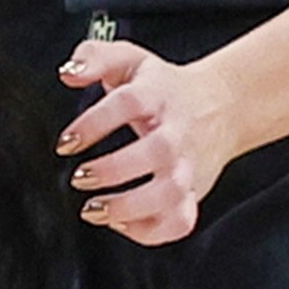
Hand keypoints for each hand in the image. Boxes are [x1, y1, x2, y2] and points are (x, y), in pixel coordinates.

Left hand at [57, 39, 238, 243]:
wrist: (222, 106)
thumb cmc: (165, 87)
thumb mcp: (130, 59)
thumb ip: (94, 57)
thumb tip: (69, 73)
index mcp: (157, 96)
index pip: (128, 103)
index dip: (94, 123)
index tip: (66, 141)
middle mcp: (176, 133)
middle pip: (155, 153)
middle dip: (112, 169)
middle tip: (80, 177)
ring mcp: (188, 166)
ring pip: (170, 194)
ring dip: (129, 207)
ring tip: (93, 209)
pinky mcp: (195, 193)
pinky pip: (180, 221)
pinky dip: (152, 231)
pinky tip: (121, 223)